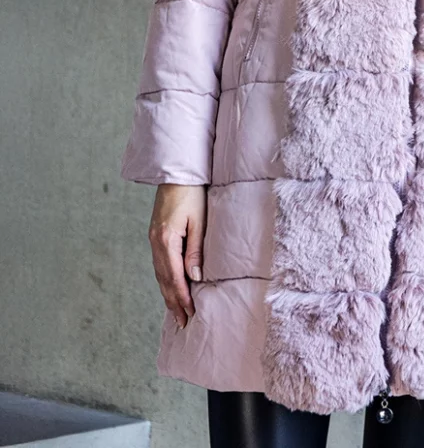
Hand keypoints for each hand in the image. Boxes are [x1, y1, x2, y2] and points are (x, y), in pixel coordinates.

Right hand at [148, 184, 206, 328]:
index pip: (174, 277)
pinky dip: (165, 280)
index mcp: (166, 240)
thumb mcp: (198, 221)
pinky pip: (160, 264)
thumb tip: (194, 276)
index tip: (190, 314)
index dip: (182, 297)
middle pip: (164, 280)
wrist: (176, 173)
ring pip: (160, 274)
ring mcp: (153, 240)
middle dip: (174, 302)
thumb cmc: (192, 193)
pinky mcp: (156, 235)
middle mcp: (156, 243)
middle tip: (183, 322)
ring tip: (177, 312)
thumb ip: (196, 249)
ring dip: (168, 294)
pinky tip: (171, 287)